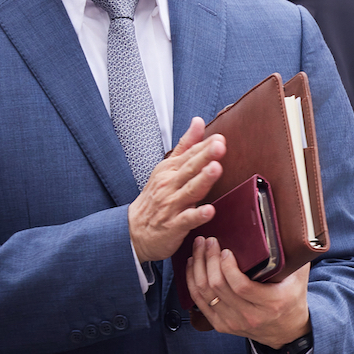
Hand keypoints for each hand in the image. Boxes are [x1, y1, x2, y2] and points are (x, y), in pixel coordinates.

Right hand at [128, 119, 224, 261]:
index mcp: (170, 170)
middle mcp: (171, 185)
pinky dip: (197, 215)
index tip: (219, 137)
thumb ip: (186, 145)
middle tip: (219, 145)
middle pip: (190, 168)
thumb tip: (198, 122)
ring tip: (216, 169)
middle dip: (205, 156)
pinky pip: (187, 220)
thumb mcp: (167, 168)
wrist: (133, 231)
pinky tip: (209, 210)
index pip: (190, 154)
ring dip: (203, 179)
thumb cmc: (156, 196)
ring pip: (190, 191)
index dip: (205, 145)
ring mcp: (172, 205)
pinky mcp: (174, 226)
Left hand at [185, 236, 310, 347]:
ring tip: (198, 249)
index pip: (241, 287)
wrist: (287, 330)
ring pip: (205, 294)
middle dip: (210, 260)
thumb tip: (290, 229)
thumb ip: (294, 256)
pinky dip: (192, 283)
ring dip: (198, 269)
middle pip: (219, 288)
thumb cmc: (293, 298)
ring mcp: (233, 323)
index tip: (226, 250)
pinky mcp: (221, 325)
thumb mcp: (299, 278)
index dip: (228, 268)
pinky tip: (193, 267)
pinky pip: (199, 303)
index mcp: (271, 303)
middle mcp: (250, 316)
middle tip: (209, 241)